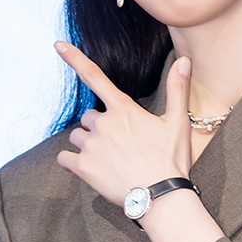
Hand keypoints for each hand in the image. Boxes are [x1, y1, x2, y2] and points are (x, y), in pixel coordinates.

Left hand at [54, 42, 192, 204]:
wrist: (161, 196)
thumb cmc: (171, 160)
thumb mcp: (178, 122)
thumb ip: (177, 89)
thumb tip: (184, 60)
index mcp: (124, 110)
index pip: (95, 77)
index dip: (75, 59)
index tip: (57, 45)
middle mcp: (104, 123)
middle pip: (88, 117)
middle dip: (98, 128)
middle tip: (119, 146)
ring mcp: (91, 145)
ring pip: (77, 137)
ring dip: (87, 145)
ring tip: (109, 161)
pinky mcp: (83, 167)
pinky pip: (64, 158)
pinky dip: (72, 163)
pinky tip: (90, 170)